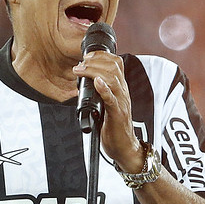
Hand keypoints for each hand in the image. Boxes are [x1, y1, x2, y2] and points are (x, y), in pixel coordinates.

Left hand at [73, 50, 143, 171]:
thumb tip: (86, 82)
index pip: (116, 63)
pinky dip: (104, 89)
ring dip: (95, 71)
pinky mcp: (118, 115)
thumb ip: (101, 92)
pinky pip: (112, 99)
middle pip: (114, 67)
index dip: (102, 55)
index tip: (87, 56)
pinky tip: (97, 82)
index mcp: (120, 89)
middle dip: (95, 61)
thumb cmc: (114, 127)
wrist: (124, 148)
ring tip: (81, 70)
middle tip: (80, 63)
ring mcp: (121, 103)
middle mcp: (123, 92)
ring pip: (113, 79)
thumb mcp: (107, 104)